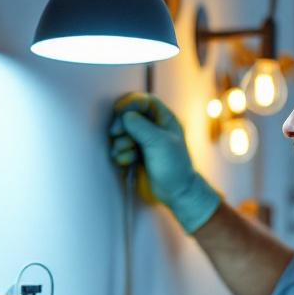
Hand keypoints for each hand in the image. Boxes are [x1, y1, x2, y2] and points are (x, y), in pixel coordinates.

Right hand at [109, 92, 220, 232]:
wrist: (176, 193)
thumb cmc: (174, 166)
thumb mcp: (159, 142)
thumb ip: (141, 126)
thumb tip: (124, 115)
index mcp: (163, 119)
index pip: (143, 102)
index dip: (130, 103)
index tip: (119, 110)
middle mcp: (152, 128)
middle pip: (127, 116)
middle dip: (121, 125)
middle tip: (117, 133)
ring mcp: (142, 142)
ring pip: (120, 134)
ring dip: (120, 143)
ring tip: (130, 154)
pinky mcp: (134, 156)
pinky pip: (119, 150)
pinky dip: (120, 155)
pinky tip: (128, 163)